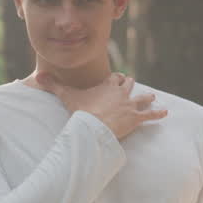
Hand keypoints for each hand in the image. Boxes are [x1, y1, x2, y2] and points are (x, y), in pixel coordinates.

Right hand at [36, 72, 166, 139]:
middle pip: (129, 85)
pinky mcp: (137, 118)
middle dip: (130, 85)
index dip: (116, 78)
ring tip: (152, 96)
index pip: (115, 78)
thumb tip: (38, 76)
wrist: (95, 126)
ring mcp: (130, 105)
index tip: (117, 78)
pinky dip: (158, 114)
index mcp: (108, 86)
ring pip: (143, 97)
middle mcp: (122, 93)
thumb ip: (54, 85)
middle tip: (131, 85)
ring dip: (147, 97)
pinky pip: (150, 115)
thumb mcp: (67, 96)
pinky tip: (165, 113)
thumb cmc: (83, 111)